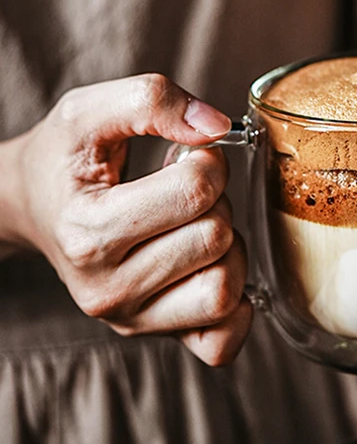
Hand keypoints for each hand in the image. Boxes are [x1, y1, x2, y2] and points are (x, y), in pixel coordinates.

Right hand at [4, 74, 251, 365]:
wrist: (35, 207)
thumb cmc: (64, 162)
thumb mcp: (89, 112)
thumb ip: (151, 100)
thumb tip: (218, 127)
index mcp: (89, 232)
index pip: (195, 192)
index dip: (206, 161)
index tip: (184, 158)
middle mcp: (107, 290)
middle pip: (216, 238)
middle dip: (215, 203)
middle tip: (182, 195)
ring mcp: (131, 320)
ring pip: (227, 288)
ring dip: (227, 247)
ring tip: (191, 227)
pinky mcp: (154, 335)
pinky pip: (221, 343)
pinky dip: (234, 307)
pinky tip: (210, 270)